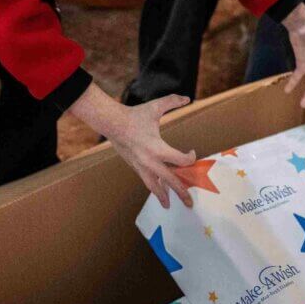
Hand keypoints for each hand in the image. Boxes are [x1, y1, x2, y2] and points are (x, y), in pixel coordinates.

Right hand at [69, 85, 195, 208]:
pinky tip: (159, 193)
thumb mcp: (155, 107)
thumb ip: (172, 101)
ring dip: (163, 196)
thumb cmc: (135, 115)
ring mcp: (141, 166)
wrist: (112, 123)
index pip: (180, 160)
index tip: (192, 153)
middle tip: (190, 203)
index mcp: (157, 147)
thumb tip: (188, 98)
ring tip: (169, 205)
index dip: (190, 158)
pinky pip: (146, 181)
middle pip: (170, 180)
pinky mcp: (135, 167)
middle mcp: (150, 161)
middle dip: (181, 192)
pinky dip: (154, 188)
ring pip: (154, 186)